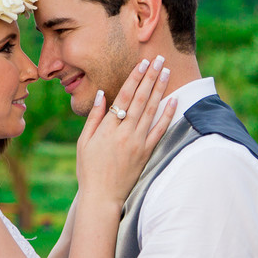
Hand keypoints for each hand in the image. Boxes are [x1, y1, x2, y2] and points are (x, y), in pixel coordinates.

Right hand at [75, 56, 176, 203]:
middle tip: (159, 60)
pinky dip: (168, 115)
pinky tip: (174, 101)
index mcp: (108, 128)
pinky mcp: (147, 153)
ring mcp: (138, 143)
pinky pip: (160, 130)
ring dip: (160, 89)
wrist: (102, 197)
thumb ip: (94, 117)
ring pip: (152, 111)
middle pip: (141, 99)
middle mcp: (125, 133)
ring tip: (166, 72)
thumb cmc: (89, 170)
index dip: (134, 78)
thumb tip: (101, 94)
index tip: (142, 63)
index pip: (124, 97)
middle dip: (150, 77)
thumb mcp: (84, 142)